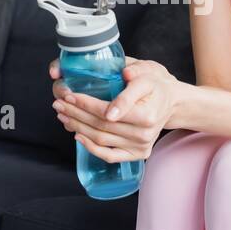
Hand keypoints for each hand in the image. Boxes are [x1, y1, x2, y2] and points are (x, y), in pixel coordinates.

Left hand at [48, 56, 175, 161]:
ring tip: (63, 115)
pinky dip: (91, 147)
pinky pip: (109, 155)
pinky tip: (77, 135)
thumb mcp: (147, 74)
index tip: (69, 95)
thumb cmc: (156, 85)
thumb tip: (123, 74)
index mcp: (146, 115)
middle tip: (59, 103)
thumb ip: (135, 73)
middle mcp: (144, 135)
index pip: (107, 111)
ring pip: (101, 139)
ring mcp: (140, 147)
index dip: (85, 104)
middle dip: (76, 114)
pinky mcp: (137, 154)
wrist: (171, 102)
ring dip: (78, 128)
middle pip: (101, 126)